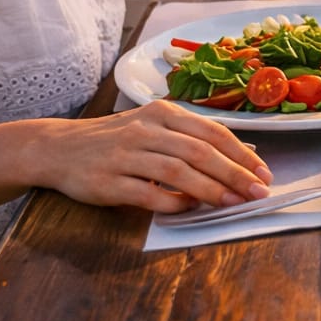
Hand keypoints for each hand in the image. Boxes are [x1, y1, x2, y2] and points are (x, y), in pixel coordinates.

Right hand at [37, 100, 272, 213]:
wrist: (58, 148)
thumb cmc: (115, 139)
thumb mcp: (153, 126)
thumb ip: (190, 138)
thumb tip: (240, 156)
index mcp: (162, 112)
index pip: (212, 131)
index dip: (241, 153)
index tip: (262, 172)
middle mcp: (145, 129)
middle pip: (200, 151)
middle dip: (234, 173)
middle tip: (256, 191)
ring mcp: (125, 155)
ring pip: (177, 171)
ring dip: (209, 189)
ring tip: (232, 203)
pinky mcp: (107, 182)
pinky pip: (148, 195)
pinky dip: (173, 203)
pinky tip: (190, 208)